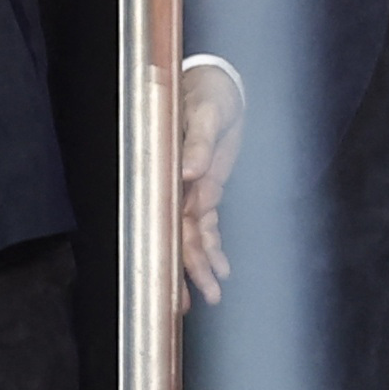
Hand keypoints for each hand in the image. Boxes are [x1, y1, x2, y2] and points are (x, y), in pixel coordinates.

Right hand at [178, 64, 246, 307]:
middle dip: (185, 270)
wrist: (218, 86)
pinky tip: (222, 271)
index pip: (166, 219)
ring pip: (194, 237)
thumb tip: (192, 172)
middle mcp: (176, 187)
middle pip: (178, 237)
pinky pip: (208, 225)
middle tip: (192, 303)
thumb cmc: (206, 94)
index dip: (170, 250)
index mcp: (168, 172)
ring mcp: (191, 192)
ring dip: (202, 266)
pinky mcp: (207, 190)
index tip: (169, 278)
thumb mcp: (205, 112)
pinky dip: (215, 247)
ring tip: (213, 295)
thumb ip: (198, 140)